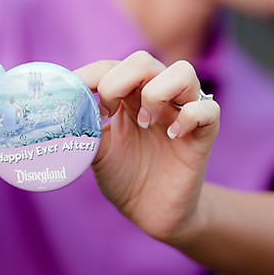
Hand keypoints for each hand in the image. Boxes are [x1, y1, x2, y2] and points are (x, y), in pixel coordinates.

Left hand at [76, 50, 219, 243]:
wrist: (151, 213)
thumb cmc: (125, 177)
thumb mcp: (96, 152)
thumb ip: (84, 127)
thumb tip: (64, 108)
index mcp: (128, 96)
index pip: (112, 67)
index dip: (91, 75)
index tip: (74, 93)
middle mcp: (157, 97)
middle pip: (144, 61)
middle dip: (121, 81)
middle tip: (110, 112)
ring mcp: (182, 113)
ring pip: (183, 72)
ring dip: (157, 92)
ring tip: (145, 121)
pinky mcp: (203, 135)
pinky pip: (208, 110)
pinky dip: (189, 116)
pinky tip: (172, 135)